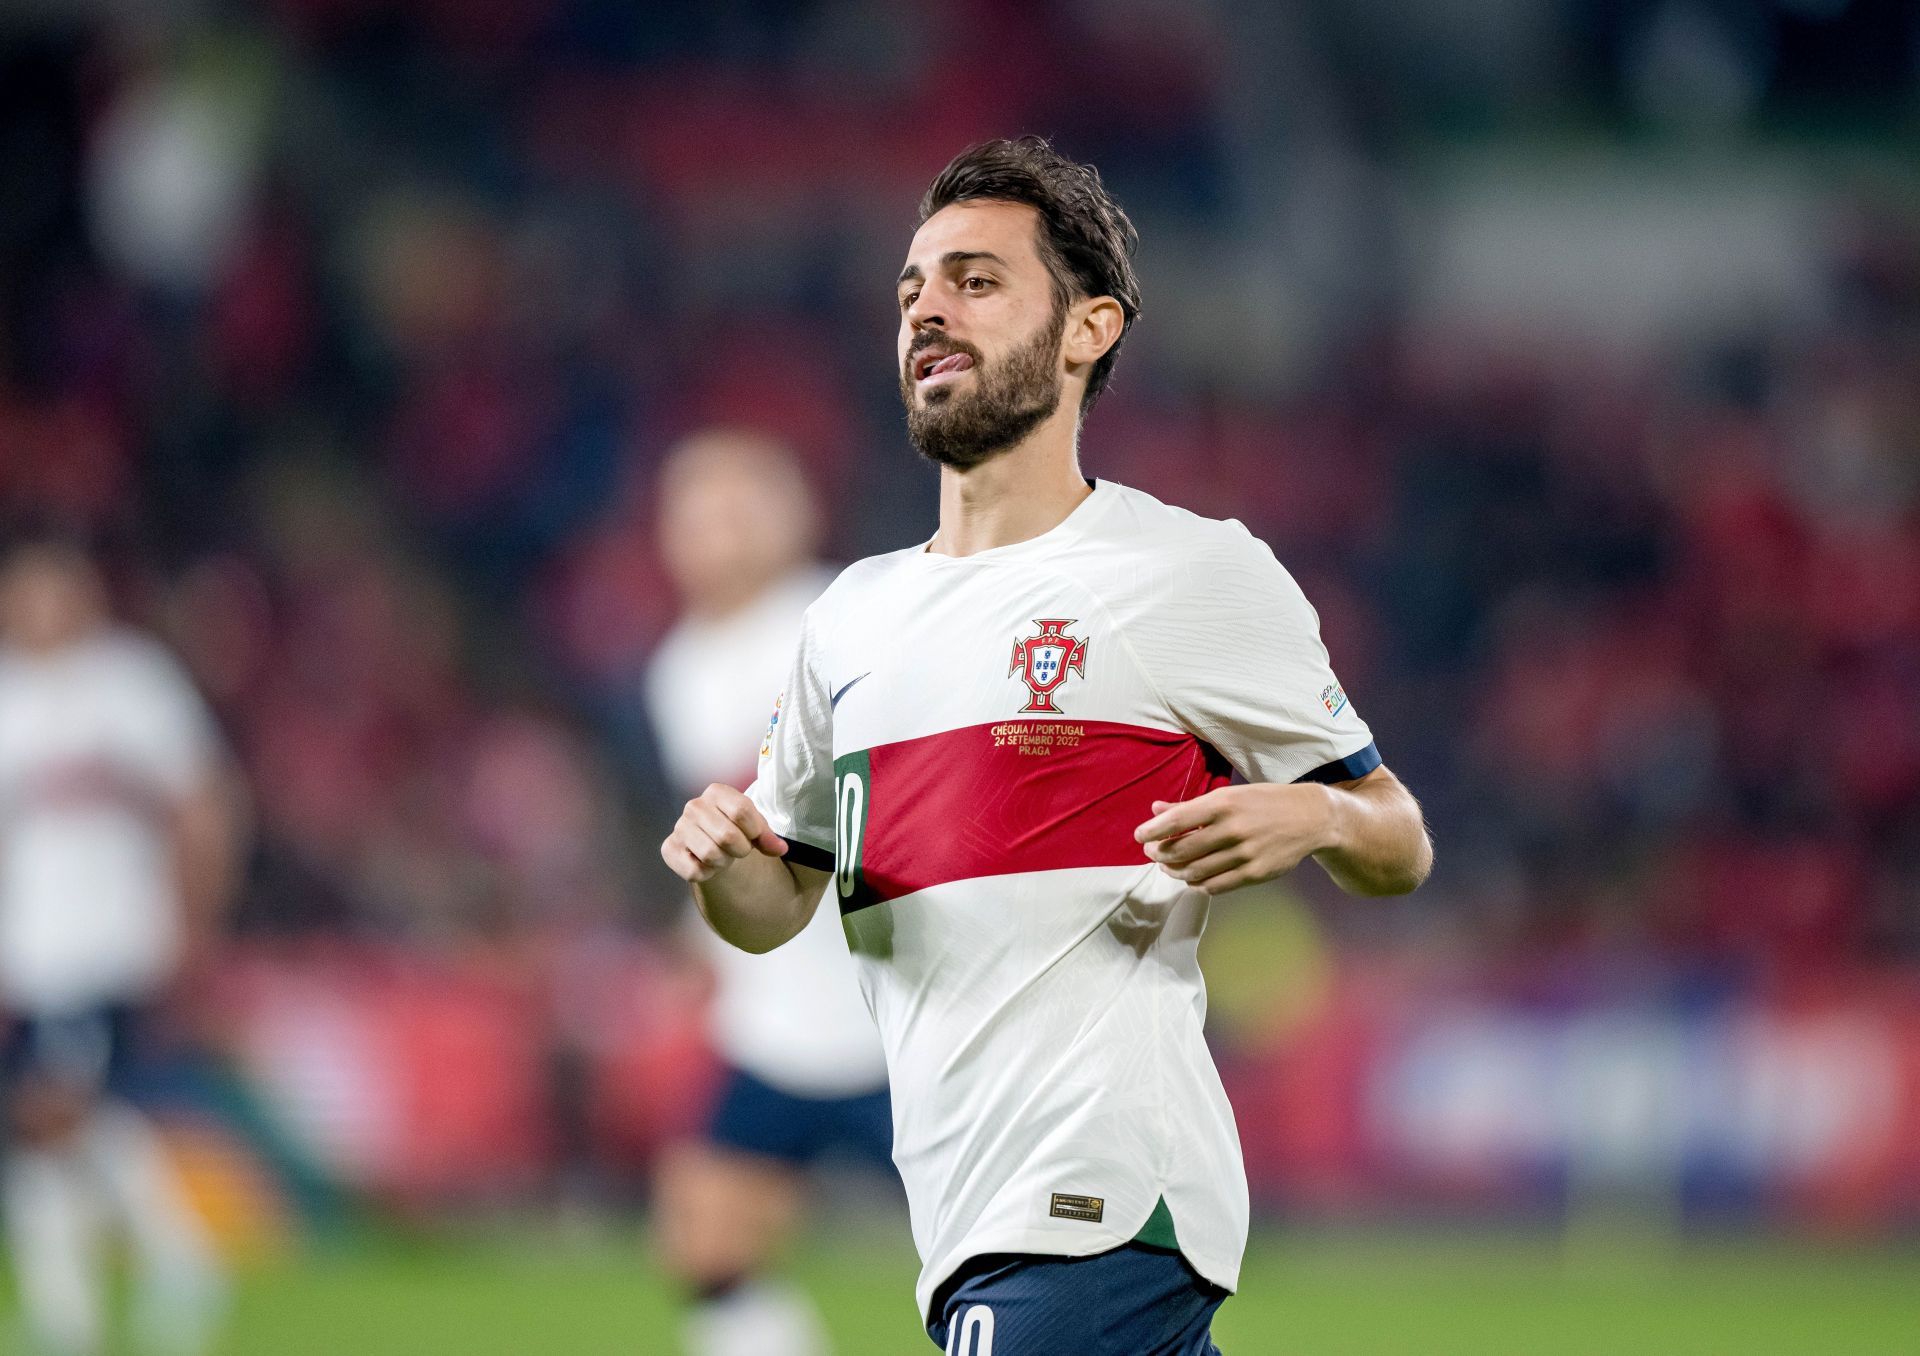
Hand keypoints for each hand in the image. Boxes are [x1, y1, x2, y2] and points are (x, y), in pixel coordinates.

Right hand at [662, 783, 788, 883]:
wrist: (712, 844)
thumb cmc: (736, 830)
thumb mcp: (755, 828)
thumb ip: (768, 837)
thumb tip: (780, 848)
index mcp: (717, 792)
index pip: (742, 811)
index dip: (755, 831)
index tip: (754, 836)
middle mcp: (694, 806)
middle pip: (727, 836)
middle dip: (740, 850)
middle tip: (737, 849)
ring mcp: (679, 827)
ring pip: (711, 855)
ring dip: (724, 862)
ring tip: (722, 855)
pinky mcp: (669, 849)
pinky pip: (695, 871)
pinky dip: (707, 873)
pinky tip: (706, 863)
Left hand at [1134, 782, 1335, 894]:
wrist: (1310, 818)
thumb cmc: (1264, 802)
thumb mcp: (1229, 794)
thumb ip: (1191, 806)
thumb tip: (1156, 809)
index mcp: (1224, 803)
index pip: (1177, 820)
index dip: (1153, 831)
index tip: (1139, 837)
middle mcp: (1233, 829)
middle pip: (1182, 850)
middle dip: (1160, 853)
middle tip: (1153, 853)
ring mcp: (1245, 854)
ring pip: (1196, 871)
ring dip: (1176, 871)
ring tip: (1169, 866)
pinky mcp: (1256, 873)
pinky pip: (1216, 886)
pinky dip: (1198, 884)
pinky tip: (1193, 877)